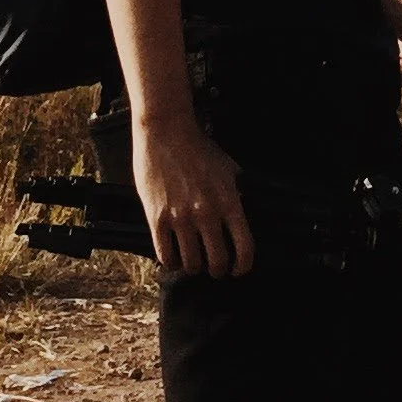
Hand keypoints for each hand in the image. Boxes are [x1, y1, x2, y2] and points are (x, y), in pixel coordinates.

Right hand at [133, 118, 254, 276]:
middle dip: (218, 270)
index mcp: (228, 201)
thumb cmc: (198, 148)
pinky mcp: (157, 218)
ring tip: (193, 262)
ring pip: (191, 263)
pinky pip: (166, 255)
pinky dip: (171, 263)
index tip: (238, 270)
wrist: (166, 131)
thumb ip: (237, 192)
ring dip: (194, 267)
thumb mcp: (228, 168)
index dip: (243, 266)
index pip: (244, 247)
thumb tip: (245, 211)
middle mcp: (207, 213)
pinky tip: (173, 258)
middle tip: (214, 267)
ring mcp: (181, 217)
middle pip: (218, 262)